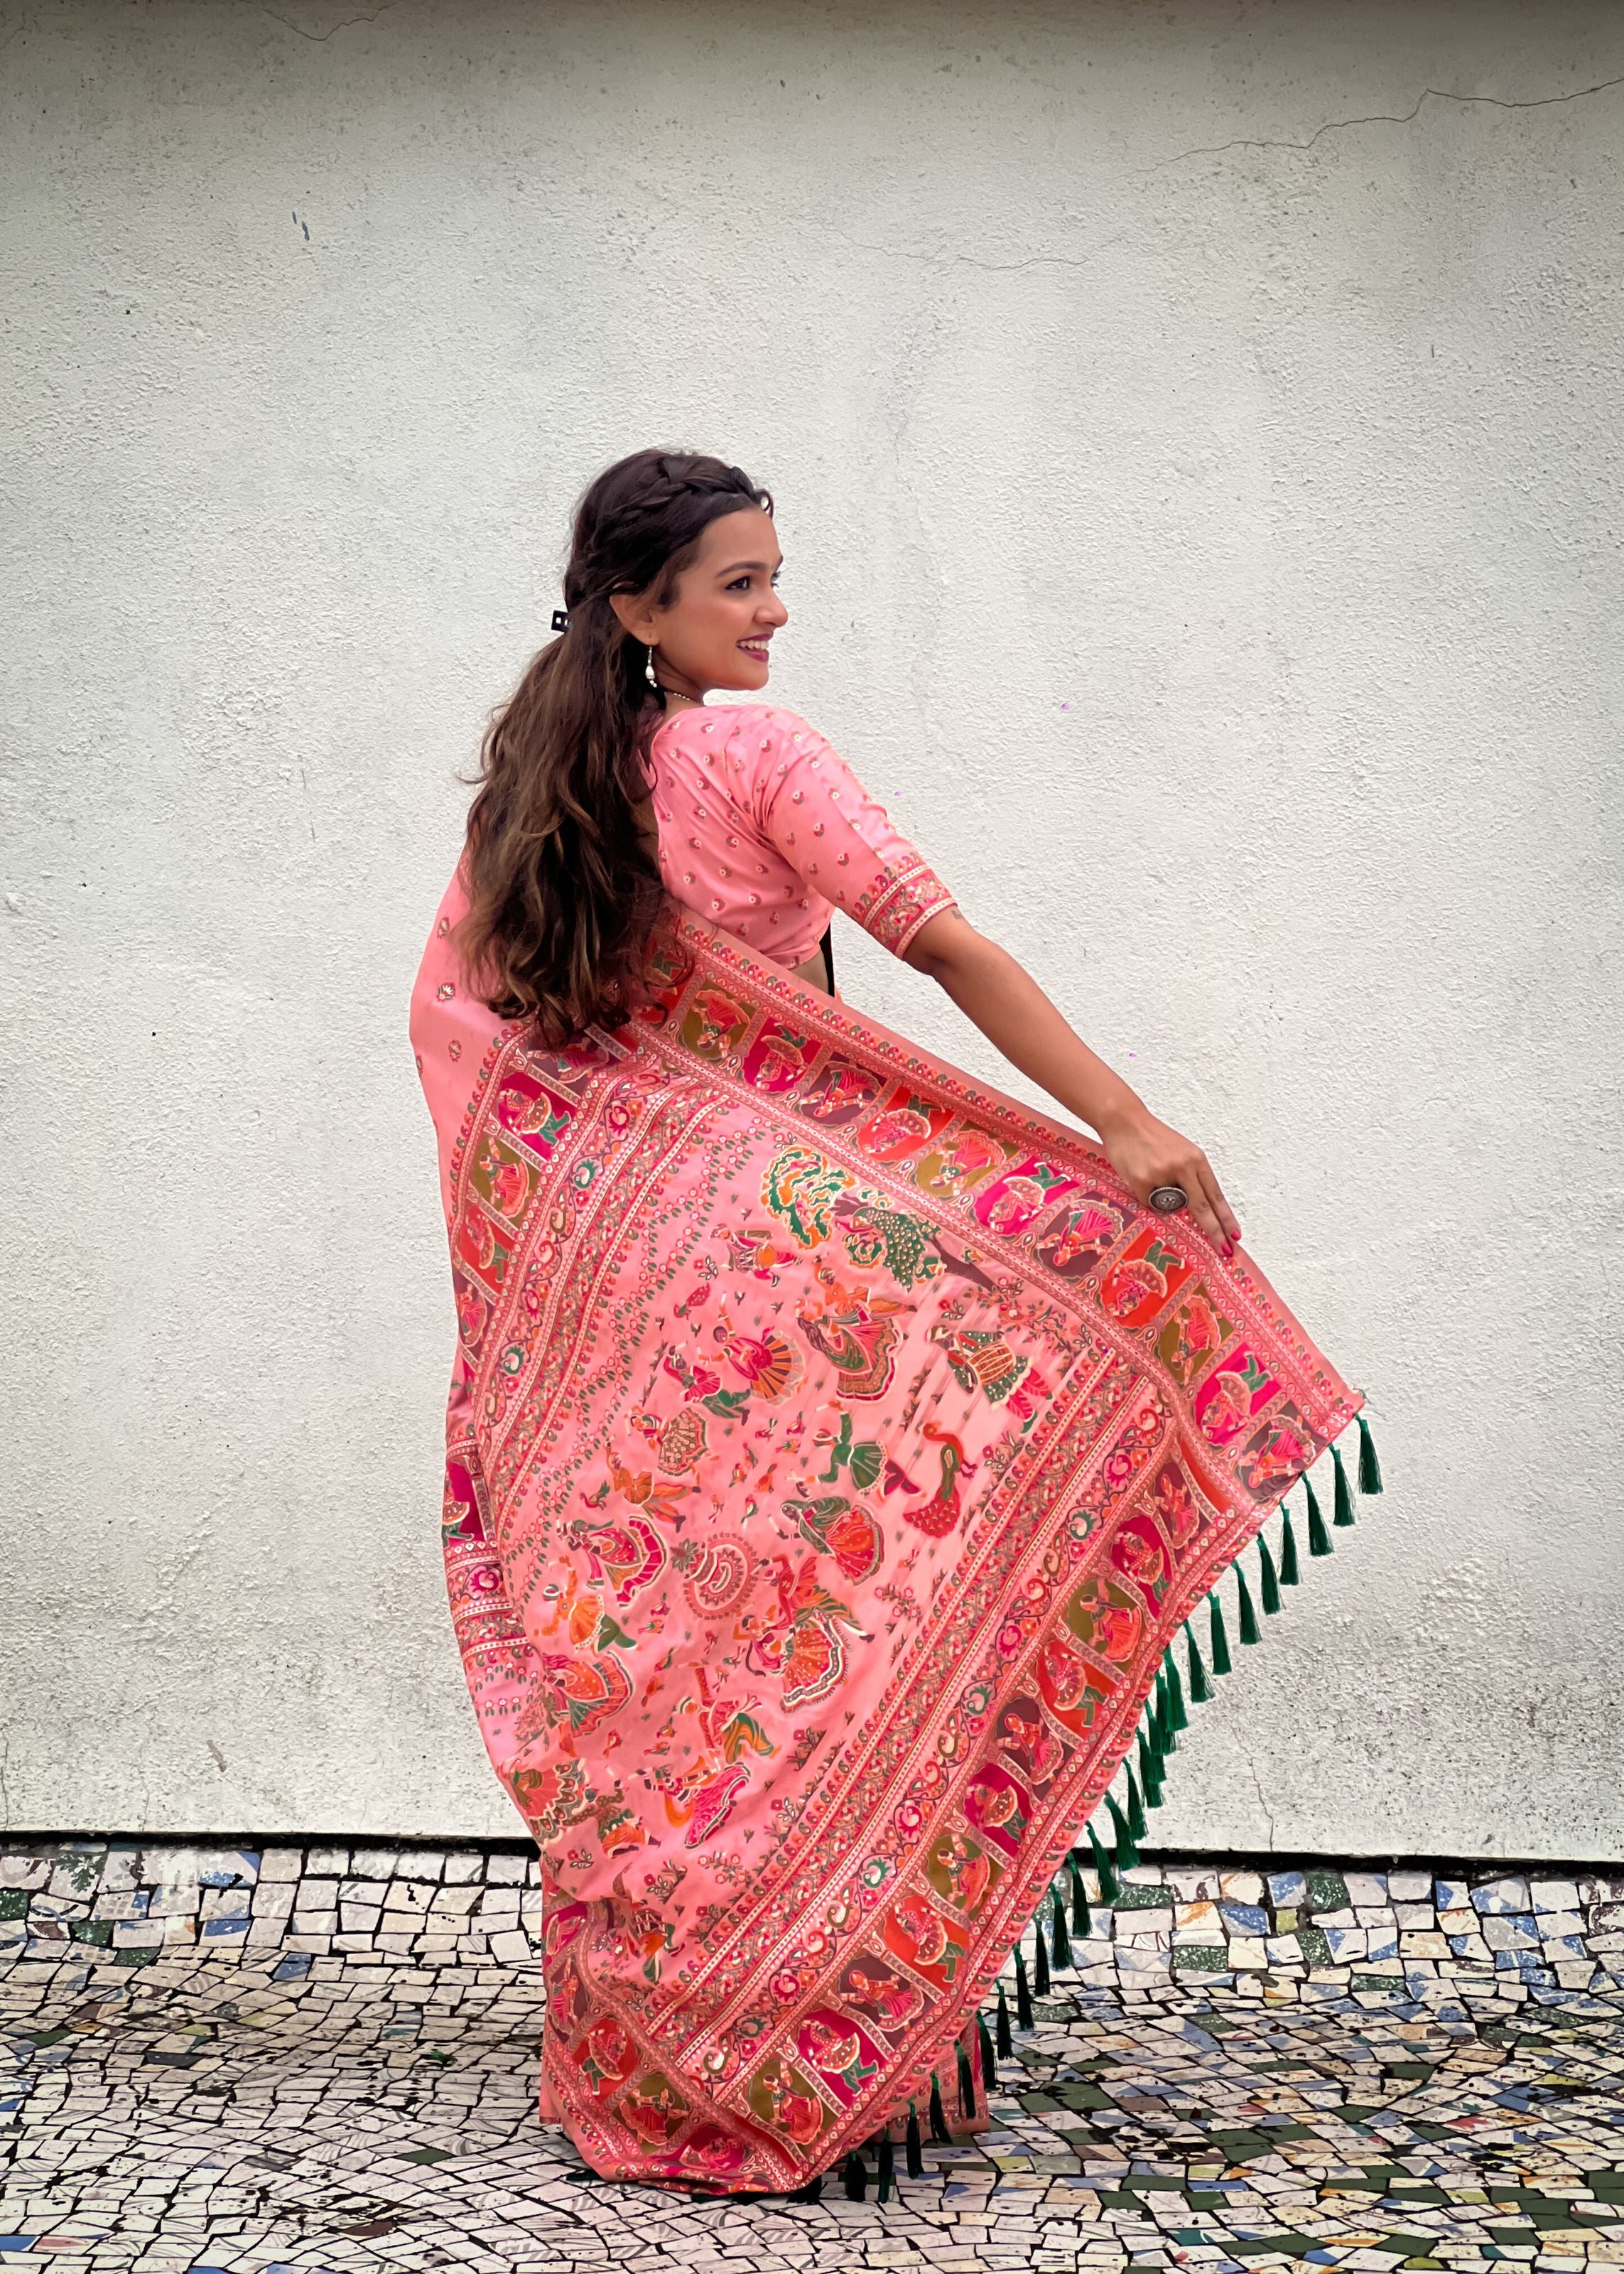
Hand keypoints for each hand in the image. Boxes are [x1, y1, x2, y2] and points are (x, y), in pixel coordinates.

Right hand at [1097, 1106, 1241, 1257]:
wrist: (1124, 1120)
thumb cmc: (1151, 1137)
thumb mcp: (1180, 1153)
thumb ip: (1191, 1177)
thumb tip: (1197, 1208)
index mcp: (1196, 1159)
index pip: (1216, 1195)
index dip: (1226, 1218)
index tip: (1235, 1235)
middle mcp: (1183, 1167)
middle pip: (1202, 1207)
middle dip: (1215, 1232)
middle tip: (1224, 1249)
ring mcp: (1163, 1175)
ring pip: (1170, 1206)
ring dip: (1164, 1200)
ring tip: (1151, 1174)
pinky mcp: (1143, 1181)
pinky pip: (1148, 1202)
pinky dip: (1145, 1193)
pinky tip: (1138, 1174)